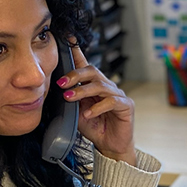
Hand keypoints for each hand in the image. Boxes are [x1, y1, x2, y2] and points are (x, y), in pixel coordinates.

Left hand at [57, 38, 135, 165]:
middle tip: (61, 83)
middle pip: (93, 72)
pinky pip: (112, 101)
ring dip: (82, 91)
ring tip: (70, 99)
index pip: (85, 65)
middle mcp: (108, 87)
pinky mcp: (126, 106)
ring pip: (100, 86)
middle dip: (75, 75)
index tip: (67, 38)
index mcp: (95, 86)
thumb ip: (72, 99)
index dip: (77, 52)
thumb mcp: (77, 112)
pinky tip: (88, 114)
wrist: (110, 148)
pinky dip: (97, 107)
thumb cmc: (95, 128)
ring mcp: (119, 95)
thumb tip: (59, 88)